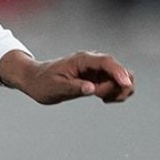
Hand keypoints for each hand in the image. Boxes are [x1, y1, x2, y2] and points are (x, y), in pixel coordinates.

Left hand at [0, 50, 134, 104]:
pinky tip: (103, 98)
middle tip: (100, 97)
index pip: (107, 62)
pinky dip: (116, 92)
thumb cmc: (42, 83)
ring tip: (102, 98)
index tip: (126, 85)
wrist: (34, 79)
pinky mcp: (97, 76)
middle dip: (118, 86)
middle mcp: (92, 61)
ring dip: (119, 90)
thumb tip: (92, 88)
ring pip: (121, 77)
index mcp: (81, 60)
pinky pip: (116, 83)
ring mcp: (96, 69)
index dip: (119, 73)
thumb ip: (74, 87)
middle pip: (119, 69)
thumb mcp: (55, 88)